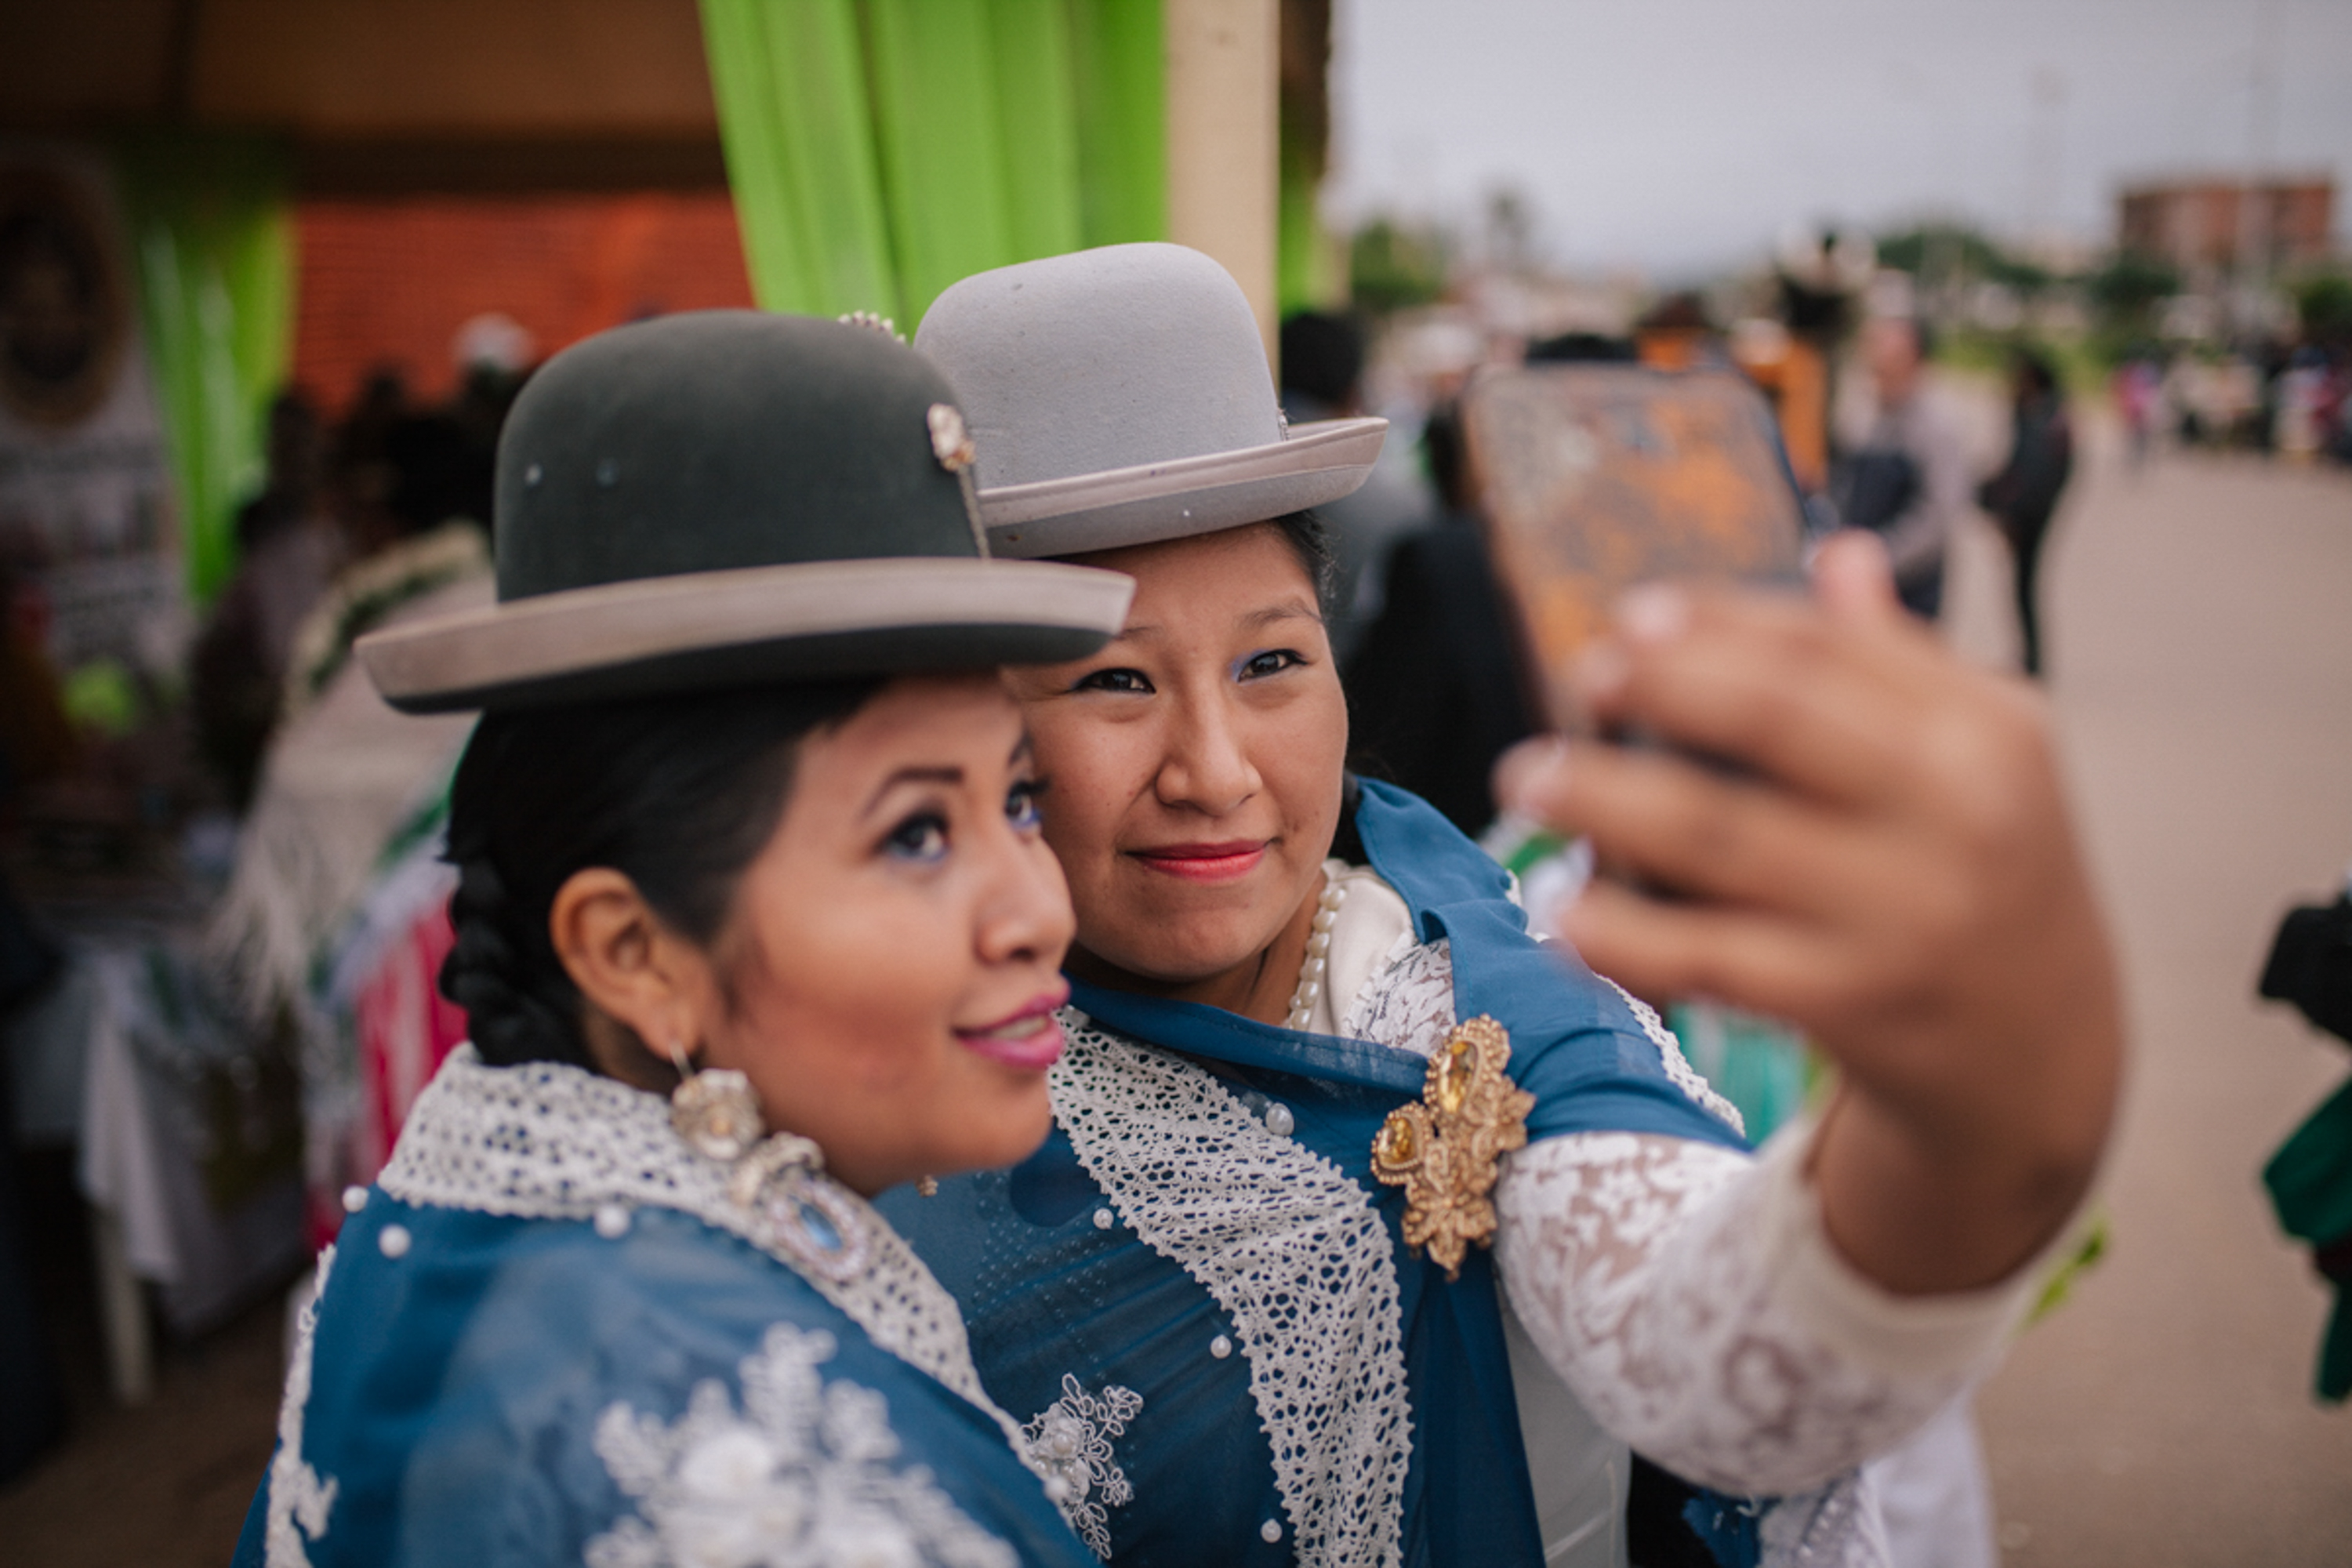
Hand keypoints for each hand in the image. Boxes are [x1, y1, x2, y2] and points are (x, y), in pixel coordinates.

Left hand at [1497, 532, 2122, 1293]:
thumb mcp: (1981, 764)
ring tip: (1528, 777)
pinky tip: (1563, 913)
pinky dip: (1628, 937)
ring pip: (1723, 837)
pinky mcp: (1849, 1004)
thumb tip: (1838, 550)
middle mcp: (1952, 812)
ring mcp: (1900, 914)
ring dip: (1608, 800)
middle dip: (1664, 685)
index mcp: (1982, 729)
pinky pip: (1713, 959)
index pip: (1828, 649)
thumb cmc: (1986, 876)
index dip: (1718, 623)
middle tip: (1578, 672)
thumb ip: (1902, 665)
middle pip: (1777, 721)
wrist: (2043, 1056)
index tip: (1631, 613)